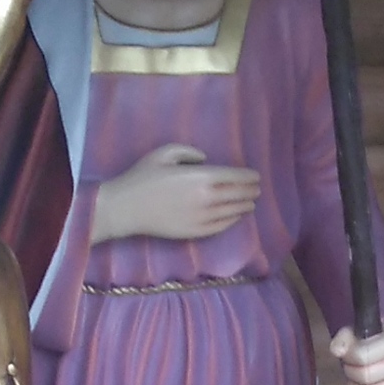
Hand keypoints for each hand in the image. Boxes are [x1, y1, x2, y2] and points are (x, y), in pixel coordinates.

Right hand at [91, 145, 261, 242]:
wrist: (126, 208)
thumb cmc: (142, 177)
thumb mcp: (164, 153)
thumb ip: (188, 152)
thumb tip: (205, 159)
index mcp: (201, 177)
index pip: (235, 177)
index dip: (249, 177)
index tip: (255, 176)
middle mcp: (206, 198)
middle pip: (238, 195)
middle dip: (250, 191)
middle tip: (257, 189)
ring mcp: (202, 217)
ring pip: (232, 212)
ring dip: (244, 206)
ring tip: (251, 203)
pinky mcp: (195, 232)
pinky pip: (220, 226)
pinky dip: (232, 221)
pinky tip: (235, 216)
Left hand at [330, 325, 383, 384]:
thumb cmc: (370, 341)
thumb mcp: (355, 332)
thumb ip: (343, 338)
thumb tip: (337, 351)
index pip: (362, 355)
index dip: (348, 356)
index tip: (348, 353)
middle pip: (365, 376)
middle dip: (350, 373)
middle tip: (350, 368)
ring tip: (356, 380)